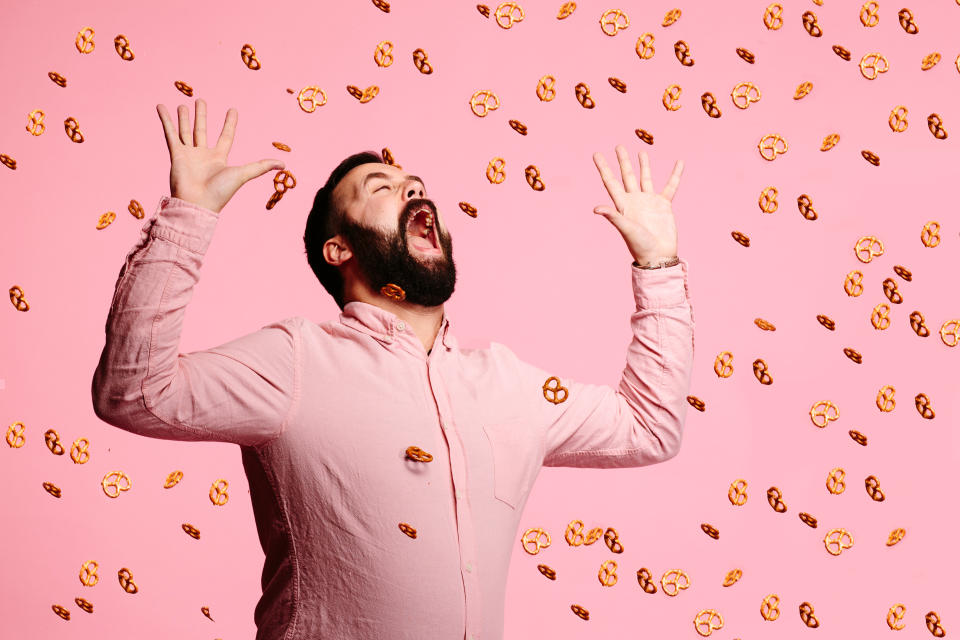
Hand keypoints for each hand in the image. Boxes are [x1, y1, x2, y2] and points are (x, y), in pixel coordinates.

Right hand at [156, 98, 284, 212]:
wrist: (197, 204)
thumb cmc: (220, 192)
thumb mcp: (243, 174)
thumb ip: (261, 166)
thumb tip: (284, 164)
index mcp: (220, 158)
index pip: (226, 136)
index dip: (230, 123)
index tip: (233, 110)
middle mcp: (203, 155)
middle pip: (203, 130)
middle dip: (202, 116)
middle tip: (201, 101)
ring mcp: (189, 154)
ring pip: (186, 131)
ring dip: (184, 117)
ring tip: (184, 104)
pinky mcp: (176, 155)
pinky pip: (170, 134)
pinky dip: (166, 120)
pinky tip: (161, 107)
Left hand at [592, 145, 683, 264]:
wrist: (658, 255)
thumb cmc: (639, 245)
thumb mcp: (625, 229)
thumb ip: (612, 216)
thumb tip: (595, 208)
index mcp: (622, 204)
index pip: (610, 182)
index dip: (603, 168)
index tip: (596, 154)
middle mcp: (635, 200)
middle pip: (627, 176)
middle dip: (622, 161)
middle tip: (618, 146)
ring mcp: (649, 201)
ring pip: (645, 178)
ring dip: (643, 165)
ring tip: (641, 152)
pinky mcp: (664, 205)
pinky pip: (670, 186)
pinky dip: (675, 174)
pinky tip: (679, 163)